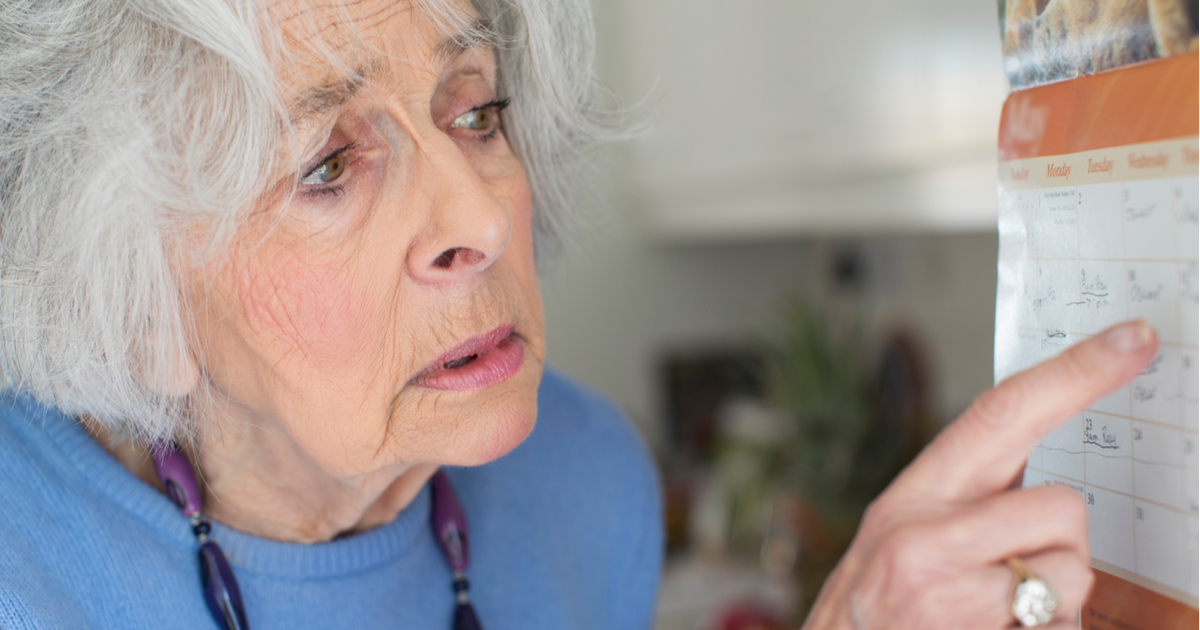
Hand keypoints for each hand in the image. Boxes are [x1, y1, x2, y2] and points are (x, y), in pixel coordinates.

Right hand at [801, 320, 1157, 629]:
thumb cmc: (875, 608)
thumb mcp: (902, 537)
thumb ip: (966, 501)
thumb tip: (1048, 473)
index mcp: (913, 497)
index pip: (1002, 414)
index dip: (1075, 372)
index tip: (1133, 339)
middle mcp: (923, 542)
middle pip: (1063, 508)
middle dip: (1060, 541)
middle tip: (1011, 570)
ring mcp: (952, 602)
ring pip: (1074, 578)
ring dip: (1052, 604)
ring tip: (991, 617)